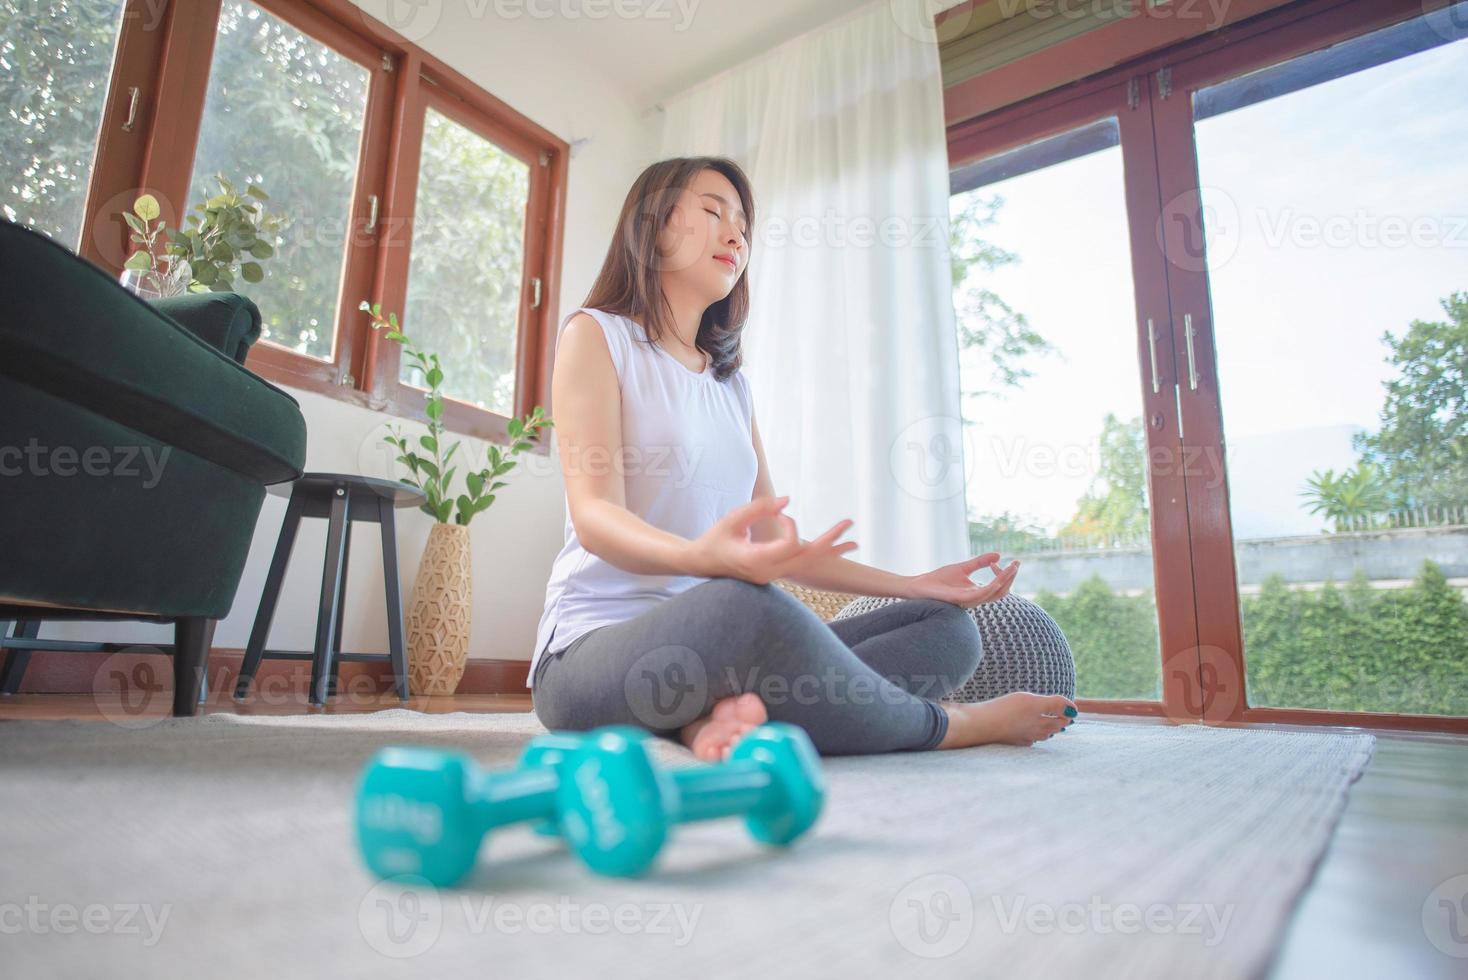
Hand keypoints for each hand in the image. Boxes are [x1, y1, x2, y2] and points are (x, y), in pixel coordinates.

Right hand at [687, 495, 857, 584]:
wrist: (702, 564)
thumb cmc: (715, 538)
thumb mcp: (733, 519)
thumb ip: (759, 508)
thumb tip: (788, 500)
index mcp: (756, 561)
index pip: (788, 545)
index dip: (790, 525)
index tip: (780, 513)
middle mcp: (767, 573)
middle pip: (806, 559)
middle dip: (829, 542)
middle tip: (850, 523)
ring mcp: (772, 576)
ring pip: (807, 565)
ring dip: (829, 552)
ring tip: (855, 544)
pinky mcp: (773, 574)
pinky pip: (800, 565)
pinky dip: (817, 555)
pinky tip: (835, 549)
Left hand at [906, 552, 1018, 607]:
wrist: (920, 586)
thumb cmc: (940, 579)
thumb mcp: (963, 567)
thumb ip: (980, 562)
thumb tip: (998, 555)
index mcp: (977, 593)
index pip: (999, 587)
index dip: (1007, 574)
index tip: (1005, 561)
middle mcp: (976, 599)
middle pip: (1002, 592)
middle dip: (1011, 577)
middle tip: (1016, 563)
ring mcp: (970, 600)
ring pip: (995, 593)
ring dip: (1006, 579)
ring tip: (1012, 566)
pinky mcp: (961, 599)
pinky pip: (982, 593)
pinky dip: (993, 584)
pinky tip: (997, 573)